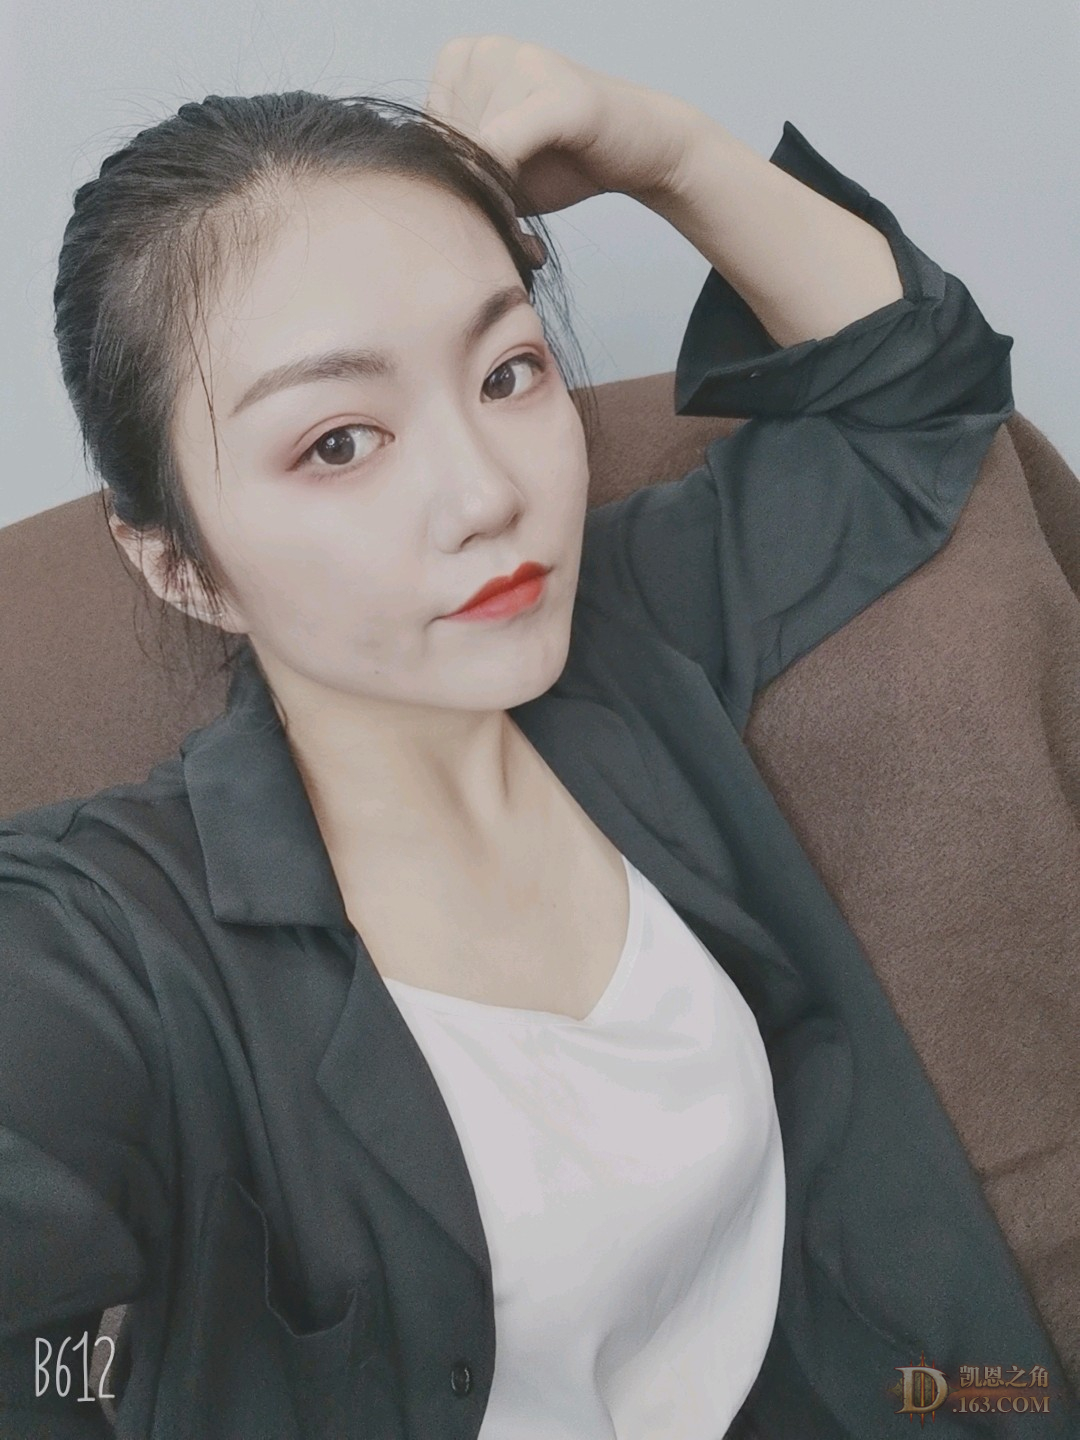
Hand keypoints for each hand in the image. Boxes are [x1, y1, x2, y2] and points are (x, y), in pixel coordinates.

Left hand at [424, 35, 702, 215]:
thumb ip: (454, 171)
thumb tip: (407, 202)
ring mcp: (522, 63)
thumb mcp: (493, 167)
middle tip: (504, 236)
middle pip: (444, 147)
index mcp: (460, 60)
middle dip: (471, 200)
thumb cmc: (561, 161)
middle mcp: (485, 50)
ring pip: (471, 153)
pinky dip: (506, 194)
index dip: (445, 188)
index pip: (421, 140)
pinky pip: (503, 149)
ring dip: (491, 208)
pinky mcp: (556, 91)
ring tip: (520, 234)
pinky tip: (525, 226)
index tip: (477, 215)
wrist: (636, 151)